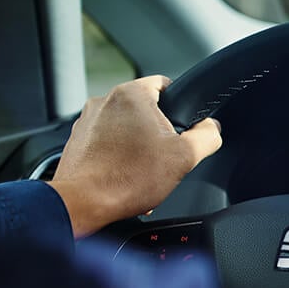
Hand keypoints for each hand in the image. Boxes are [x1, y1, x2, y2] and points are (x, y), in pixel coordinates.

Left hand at [48, 76, 221, 236]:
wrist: (84, 202)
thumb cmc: (127, 179)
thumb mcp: (185, 157)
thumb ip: (207, 136)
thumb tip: (211, 129)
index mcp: (131, 94)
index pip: (165, 84)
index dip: (181, 106)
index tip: (182, 127)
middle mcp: (104, 101)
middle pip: (145, 110)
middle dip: (158, 133)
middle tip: (163, 157)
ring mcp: (86, 120)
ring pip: (125, 127)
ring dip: (138, 146)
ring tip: (142, 171)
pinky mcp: (77, 140)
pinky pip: (106, 142)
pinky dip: (118, 157)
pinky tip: (125, 176)